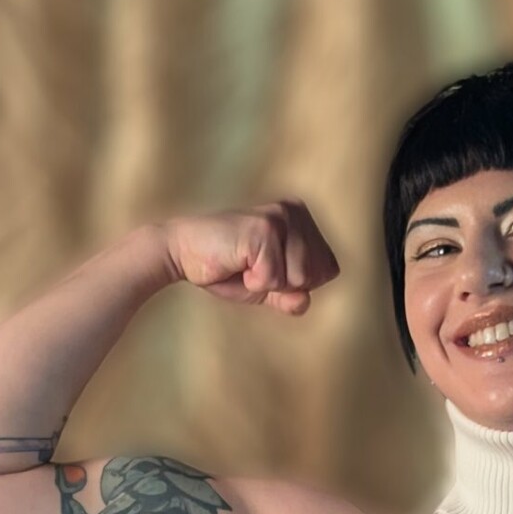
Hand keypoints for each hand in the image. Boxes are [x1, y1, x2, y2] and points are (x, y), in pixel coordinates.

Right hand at [161, 200, 340, 314]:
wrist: (184, 253)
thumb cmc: (228, 268)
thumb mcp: (269, 287)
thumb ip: (292, 297)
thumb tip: (304, 301)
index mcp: (302, 219)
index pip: (328, 270)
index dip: (297, 284)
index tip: (267, 268)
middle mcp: (294, 212)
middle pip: (315, 277)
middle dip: (283, 284)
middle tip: (253, 267)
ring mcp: (279, 218)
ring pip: (298, 279)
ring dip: (267, 283)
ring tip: (245, 264)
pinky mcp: (262, 230)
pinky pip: (273, 280)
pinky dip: (252, 283)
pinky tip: (236, 263)